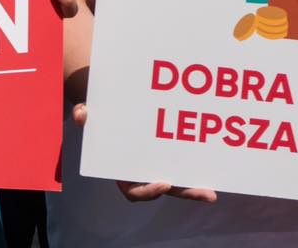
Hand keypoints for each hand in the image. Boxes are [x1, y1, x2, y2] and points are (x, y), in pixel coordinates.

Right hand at [70, 103, 217, 203]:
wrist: (111, 103)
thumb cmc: (99, 112)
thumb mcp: (89, 112)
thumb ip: (83, 114)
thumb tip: (82, 114)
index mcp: (121, 170)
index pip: (135, 191)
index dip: (149, 191)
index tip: (164, 183)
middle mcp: (142, 171)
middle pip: (167, 189)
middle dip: (188, 193)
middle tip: (209, 194)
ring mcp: (159, 164)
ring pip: (180, 180)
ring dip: (197, 186)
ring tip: (215, 189)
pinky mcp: (171, 154)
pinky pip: (185, 163)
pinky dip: (198, 164)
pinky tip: (214, 158)